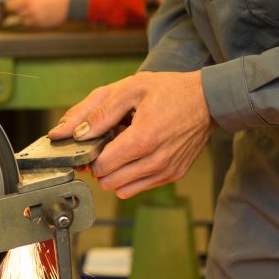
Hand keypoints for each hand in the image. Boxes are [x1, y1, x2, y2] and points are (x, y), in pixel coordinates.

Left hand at [7, 0, 70, 27]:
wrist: (70, 2)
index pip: (10, 6)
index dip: (12, 3)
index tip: (14, 2)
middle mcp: (29, 10)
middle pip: (17, 13)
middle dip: (20, 8)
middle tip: (29, 3)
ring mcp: (35, 19)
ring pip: (23, 19)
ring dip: (26, 15)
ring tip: (37, 7)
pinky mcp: (41, 26)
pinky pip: (32, 24)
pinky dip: (34, 19)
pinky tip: (42, 13)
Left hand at [48, 71, 212, 197]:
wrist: (208, 100)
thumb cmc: (169, 90)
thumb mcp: (129, 89)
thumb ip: (97, 112)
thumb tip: (70, 133)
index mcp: (143, 139)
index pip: (101, 166)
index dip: (91, 155)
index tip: (93, 142)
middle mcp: (156, 161)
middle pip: (109, 182)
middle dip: (101, 167)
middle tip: (107, 146)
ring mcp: (167, 171)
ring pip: (123, 190)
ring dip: (115, 174)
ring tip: (123, 149)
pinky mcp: (174, 175)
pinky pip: (140, 187)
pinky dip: (131, 176)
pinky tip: (137, 154)